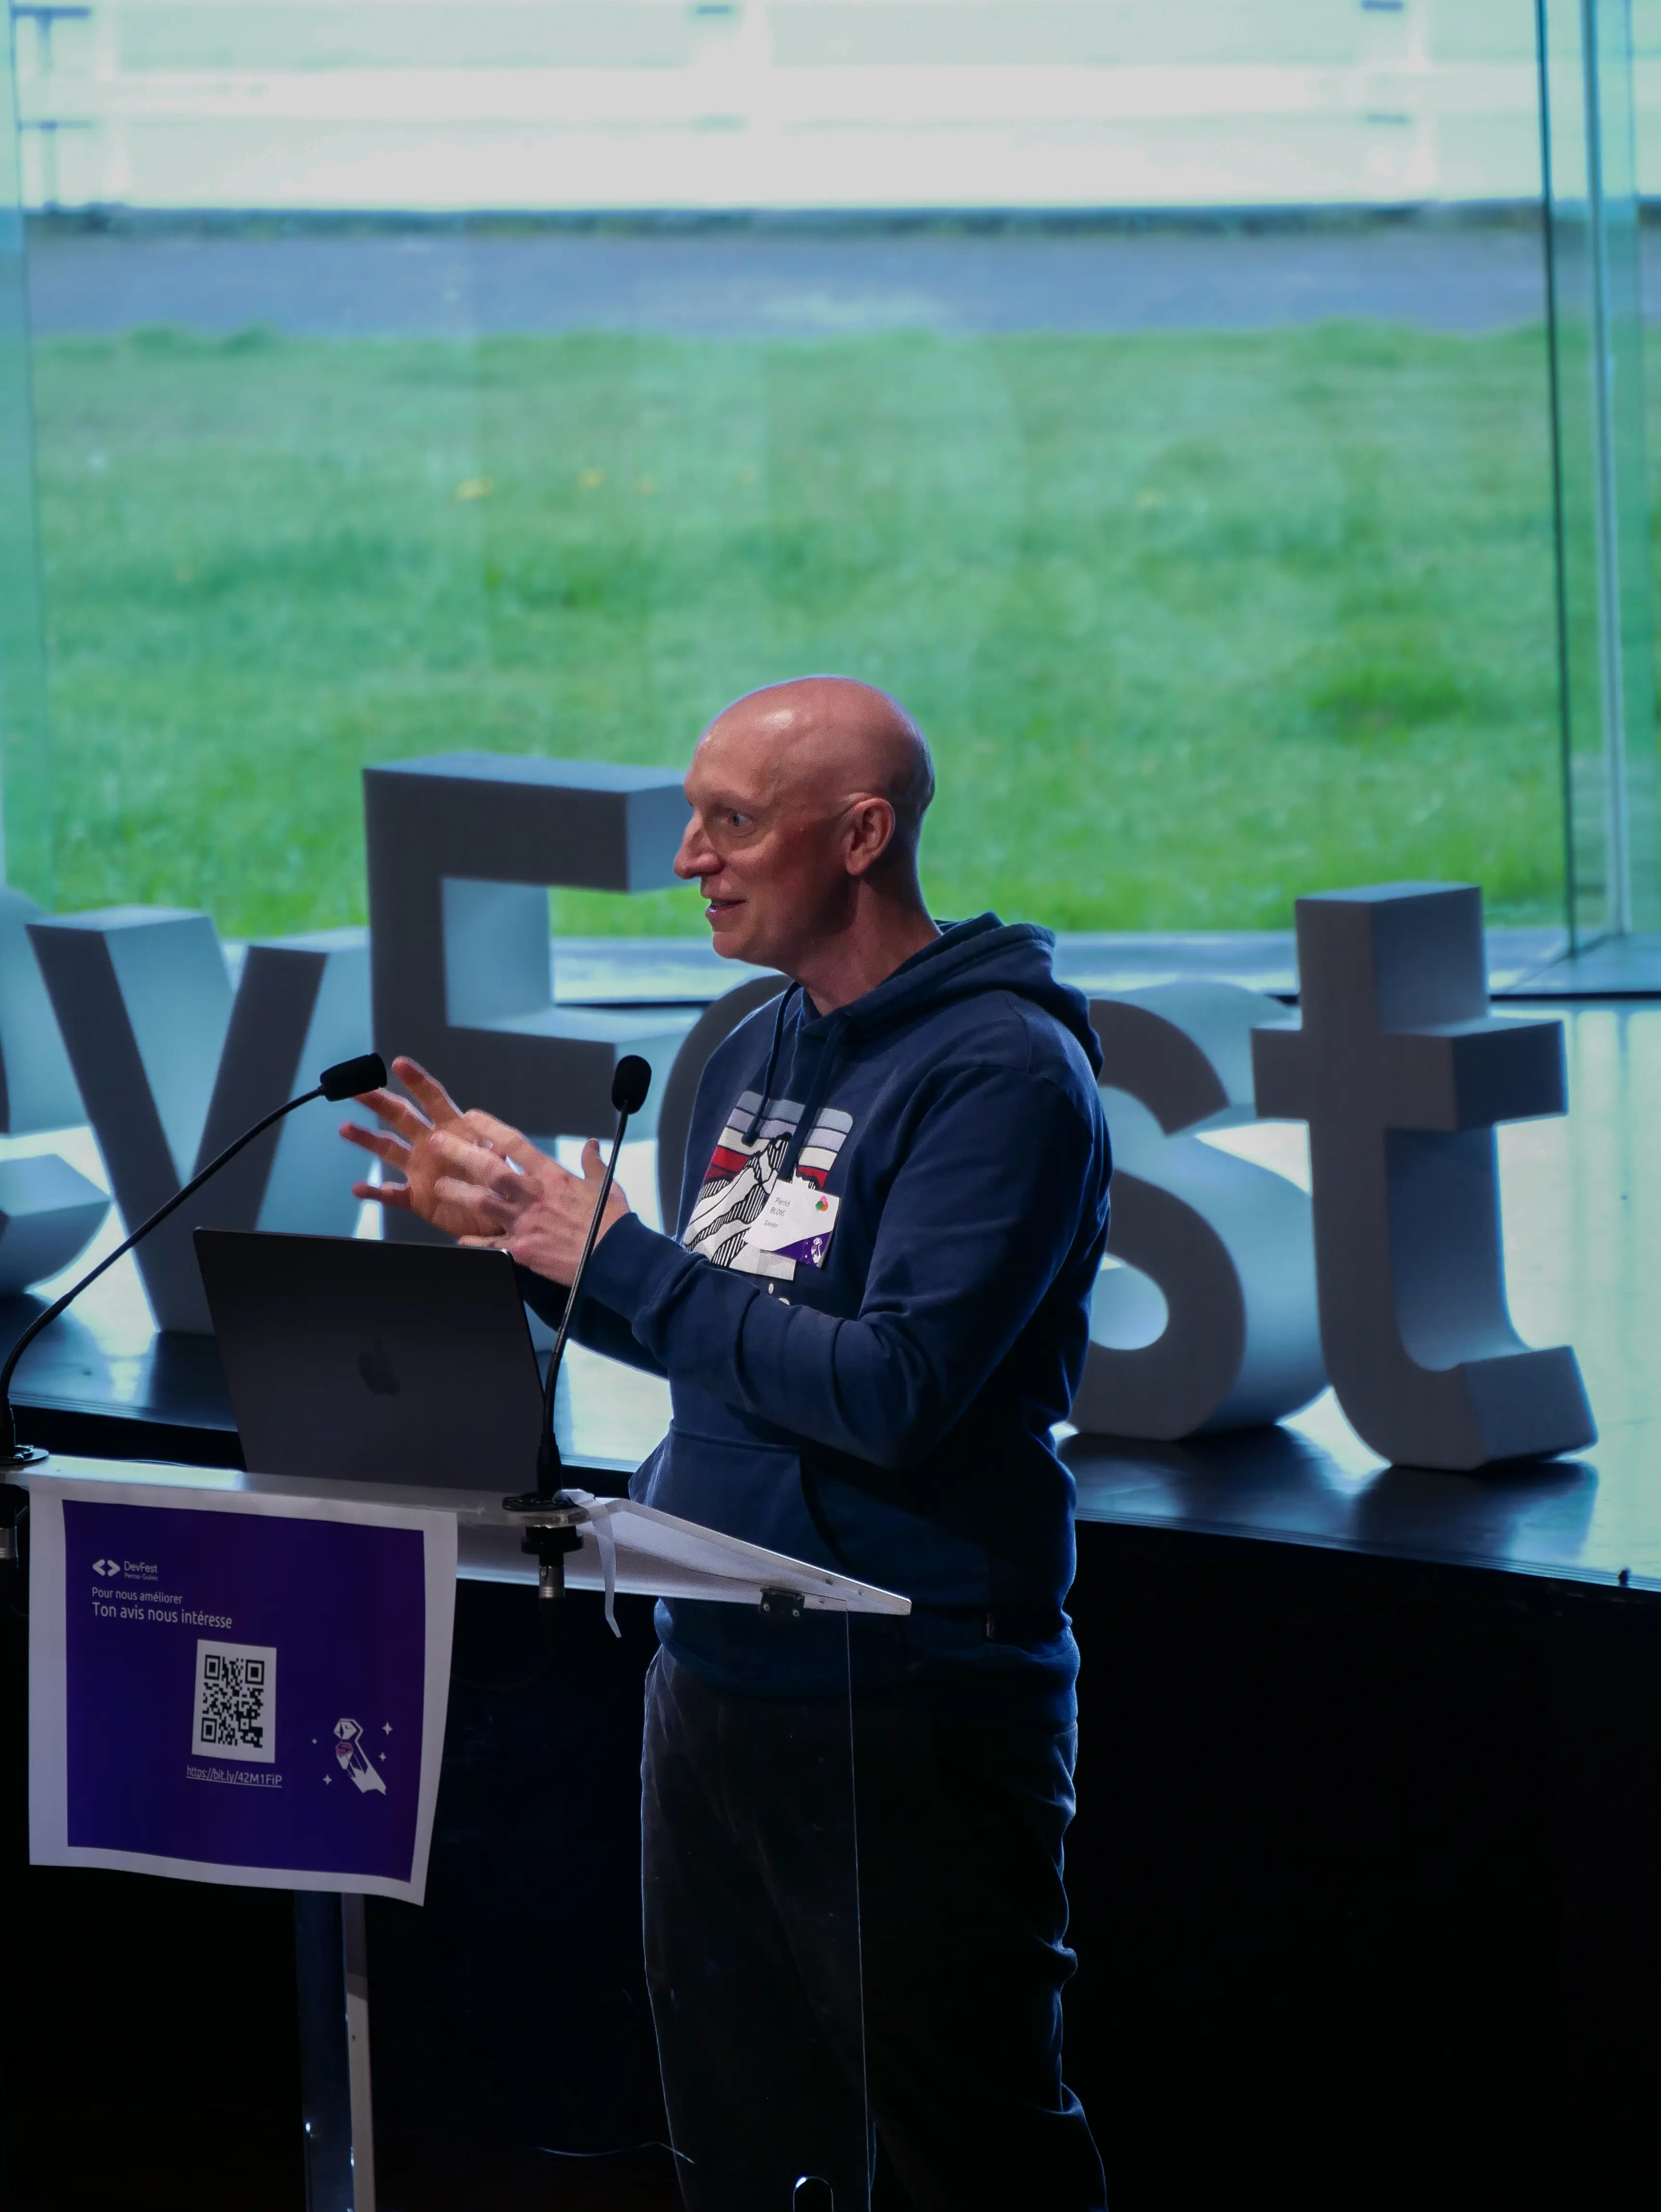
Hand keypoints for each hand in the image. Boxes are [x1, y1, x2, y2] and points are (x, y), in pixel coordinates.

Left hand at [340, 1056, 629, 1282]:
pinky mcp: (522, 1250)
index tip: (472, 1117)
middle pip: (490, 1169)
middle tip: (438, 1143)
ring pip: (482, 1203)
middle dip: (461, 1154)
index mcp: (553, 1177)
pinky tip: (459, 1238)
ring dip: (457, 1193)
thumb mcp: (605, 1185)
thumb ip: (593, 1163)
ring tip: (439, 1186)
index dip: (490, 1128)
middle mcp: (533, 1196)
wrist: (615, 1258)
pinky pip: (490, 1245)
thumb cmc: (613, 1222)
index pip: (515, 1144)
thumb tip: (591, 1145)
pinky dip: (474, 1242)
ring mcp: (525, 1223)